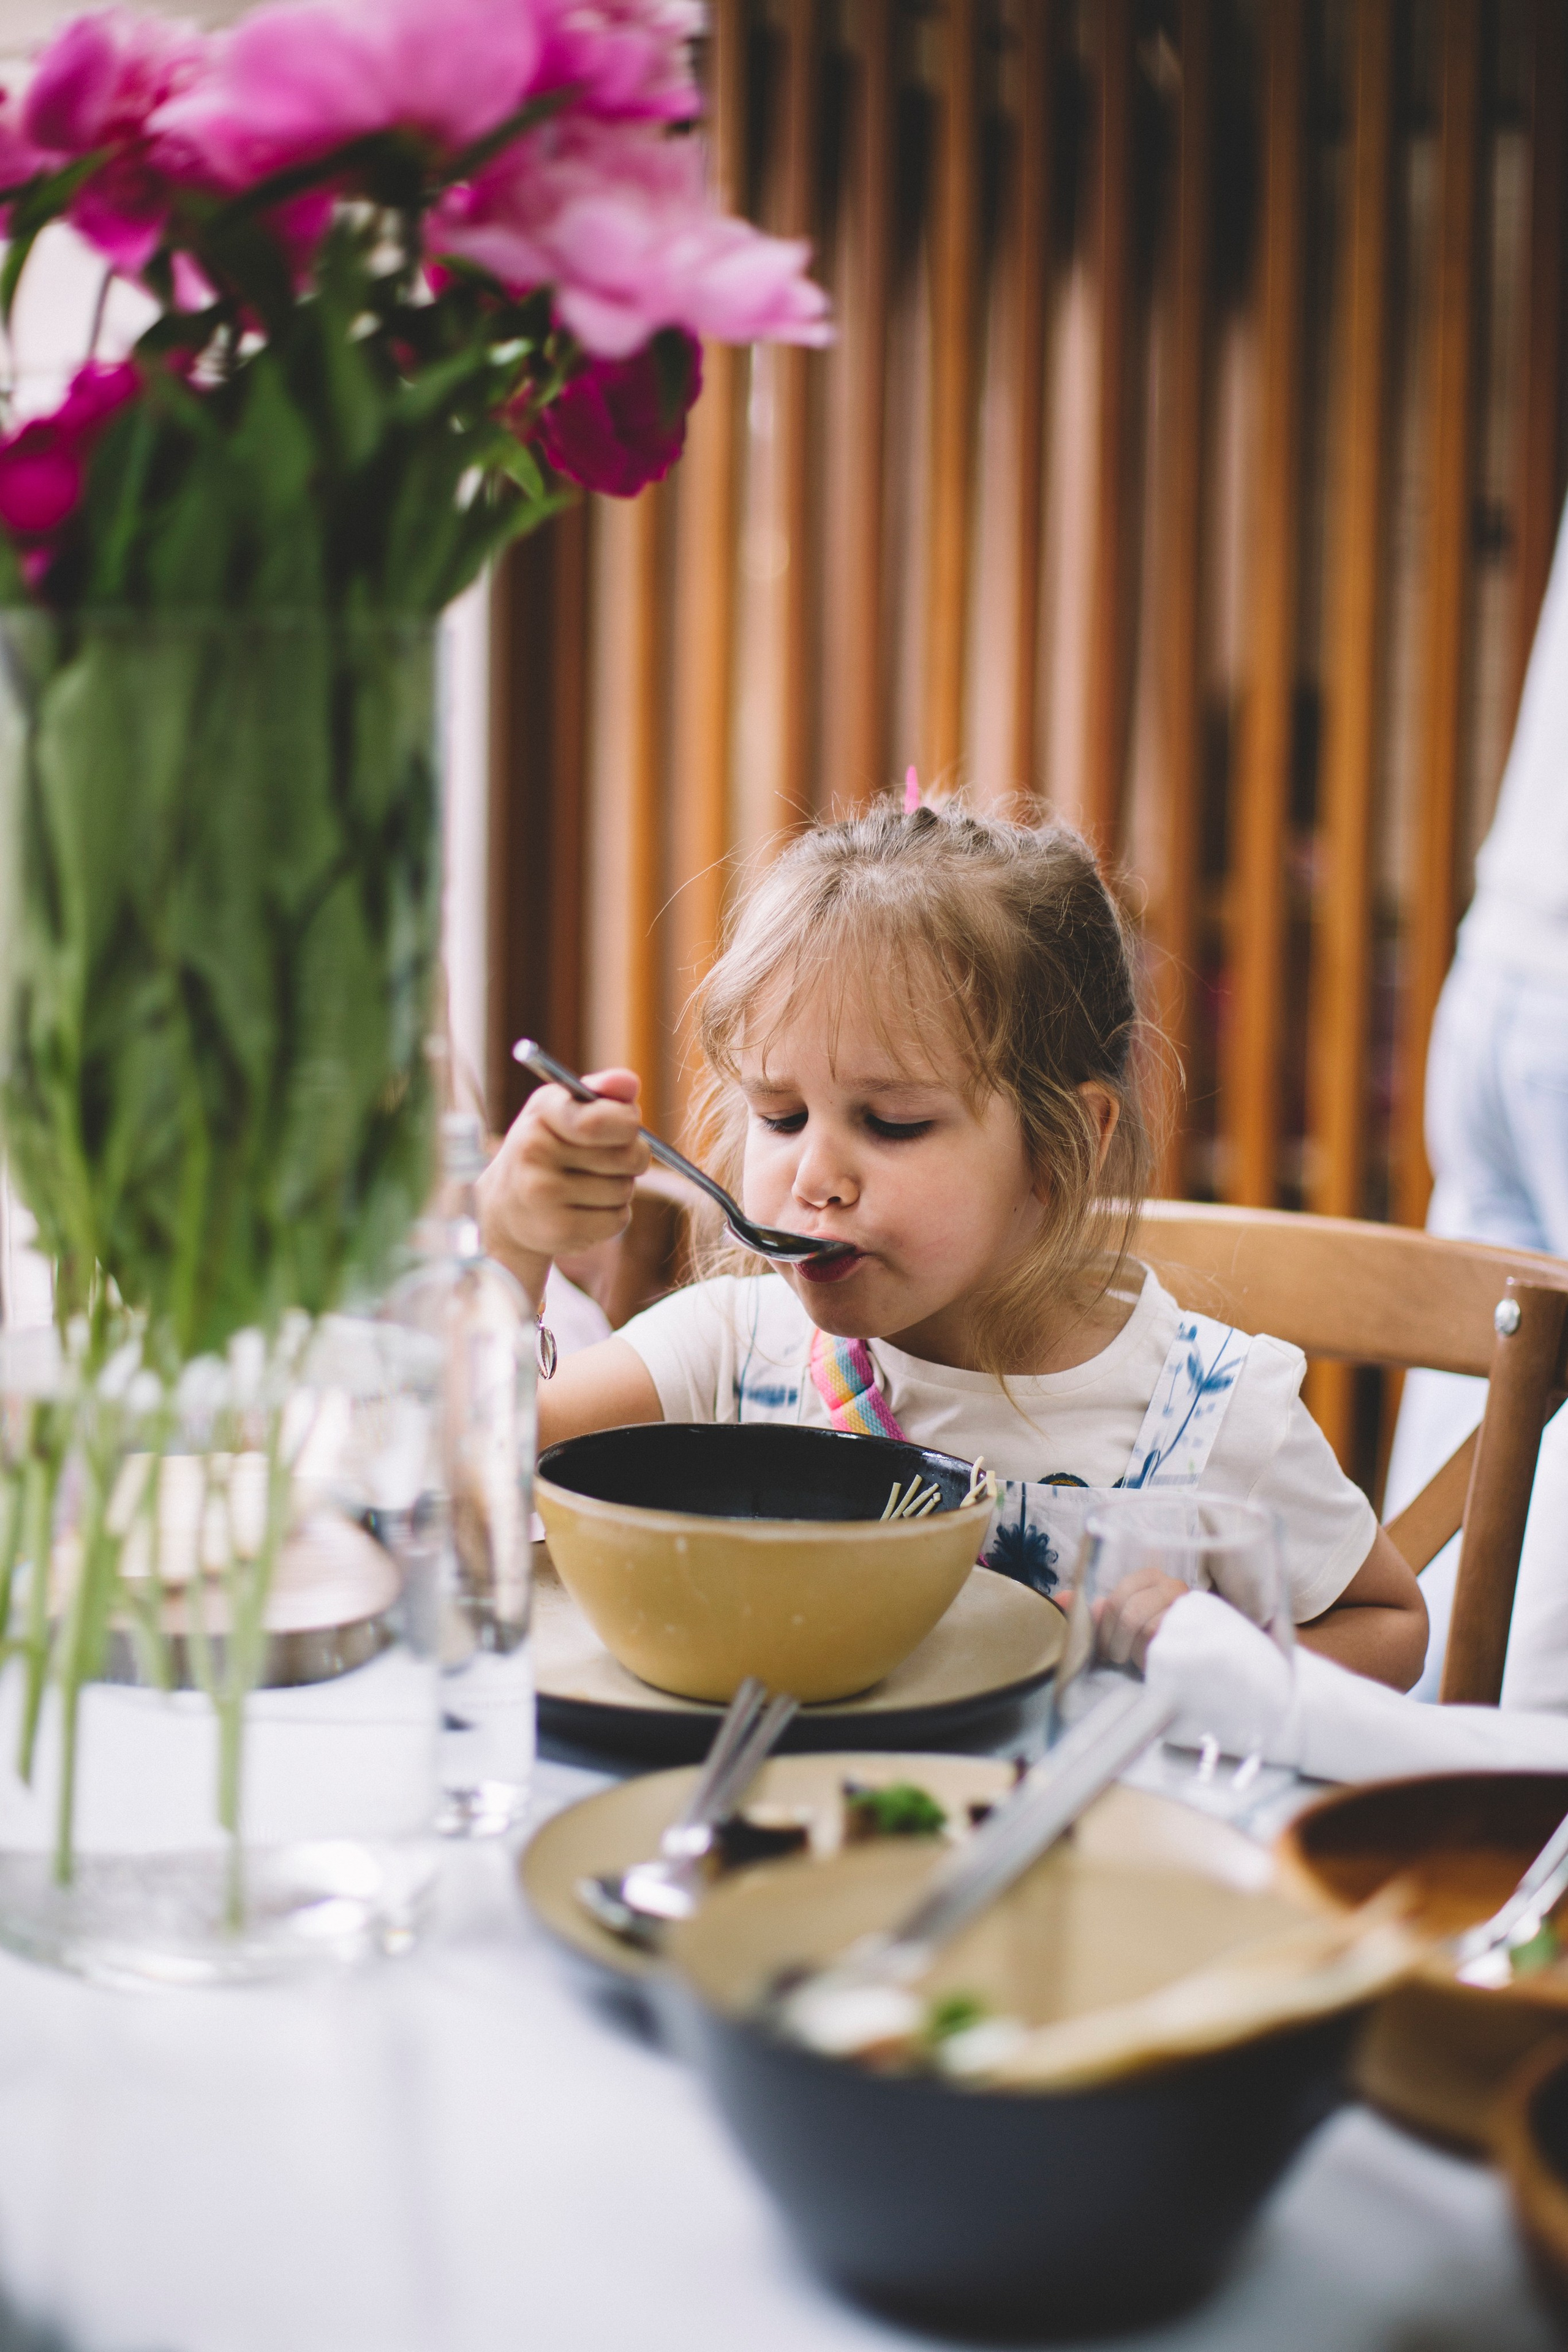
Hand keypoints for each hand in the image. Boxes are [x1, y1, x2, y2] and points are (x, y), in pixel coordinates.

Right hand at [477, 1068, 650, 1306]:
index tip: (627, 1126)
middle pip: (628, 1156)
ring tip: (588, 1185)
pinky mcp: (557, 1230)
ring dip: (620, 1188)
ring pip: (624, 1190)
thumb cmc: (549, 1148)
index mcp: (542, 1112)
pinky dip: (612, 1216)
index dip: (627, 1123)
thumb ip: (603, 1094)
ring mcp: (543, 1193)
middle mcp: (534, 1151)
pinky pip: (617, 1220)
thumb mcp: (566, 1110)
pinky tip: (584, 1209)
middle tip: (608, 1158)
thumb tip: (629, 1082)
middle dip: (632, 1157)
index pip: (598, 1122)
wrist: (507, 1206)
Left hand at [1093, 1567, 1189, 1671]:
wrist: (1188, 1658)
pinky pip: (1159, 1641)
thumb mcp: (1121, 1620)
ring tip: (1133, 1658)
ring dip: (1131, 1650)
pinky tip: (1149, 1660)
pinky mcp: (1192, 1628)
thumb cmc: (1149, 1637)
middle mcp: (1171, 1586)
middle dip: (1114, 1639)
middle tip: (1113, 1656)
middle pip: (1128, 1611)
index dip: (1104, 1623)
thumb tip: (1062, 1598)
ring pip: (1143, 1627)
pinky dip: (1147, 1655)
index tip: (1101, 1643)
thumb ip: (1093, 1611)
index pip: (1119, 1595)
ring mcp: (1185, 1606)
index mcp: (1150, 1577)